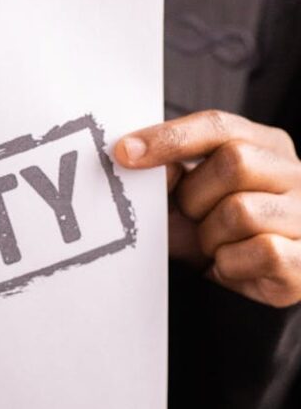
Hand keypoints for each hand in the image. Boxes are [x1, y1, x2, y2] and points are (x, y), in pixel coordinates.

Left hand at [115, 110, 300, 307]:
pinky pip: (261, 250)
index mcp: (266, 145)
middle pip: (234, 162)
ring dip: (211, 236)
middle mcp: (294, 172)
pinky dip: (232, 264)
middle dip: (195, 196)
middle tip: (192, 217)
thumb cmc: (222, 233)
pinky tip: (234, 265)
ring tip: (216, 245)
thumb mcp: (191, 200)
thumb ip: (170, 177)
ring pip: (242, 210)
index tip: (124, 152)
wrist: (259, 282)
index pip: (218, 126)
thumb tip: (138, 156)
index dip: (169, 138)